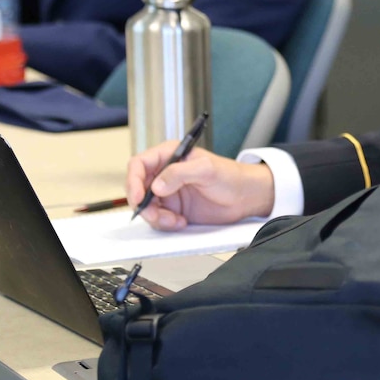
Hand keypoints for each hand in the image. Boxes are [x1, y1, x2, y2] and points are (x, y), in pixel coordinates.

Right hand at [126, 141, 275, 230]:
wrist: (246, 197)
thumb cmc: (231, 176)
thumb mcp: (207, 169)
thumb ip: (180, 173)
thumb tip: (157, 184)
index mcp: (170, 155)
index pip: (139, 164)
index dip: (133, 180)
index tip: (138, 197)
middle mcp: (165, 174)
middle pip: (138, 188)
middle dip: (143, 204)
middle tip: (155, 215)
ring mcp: (169, 193)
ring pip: (147, 207)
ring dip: (156, 217)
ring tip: (174, 220)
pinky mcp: (174, 209)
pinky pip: (158, 219)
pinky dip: (165, 224)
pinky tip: (181, 222)